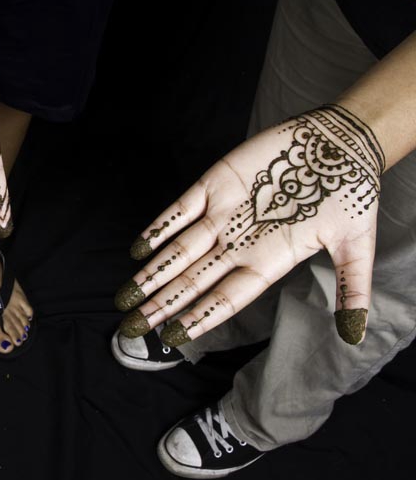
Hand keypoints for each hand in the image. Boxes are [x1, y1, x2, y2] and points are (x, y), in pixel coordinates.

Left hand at [115, 105, 384, 346]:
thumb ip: (351, 288)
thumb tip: (355, 334)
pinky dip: (158, 228)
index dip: (199, 317)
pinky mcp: (214, 184)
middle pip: (191, 281)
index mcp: (267, 263)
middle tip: (129, 327)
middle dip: (160, 304)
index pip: (226, 298)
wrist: (340, 143)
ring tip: (125, 296)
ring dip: (151, 273)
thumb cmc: (350, 194)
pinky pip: (179, 210)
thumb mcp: (355, 244)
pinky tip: (137, 249)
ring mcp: (223, 215)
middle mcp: (237, 244)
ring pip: (178, 251)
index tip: (171, 337)